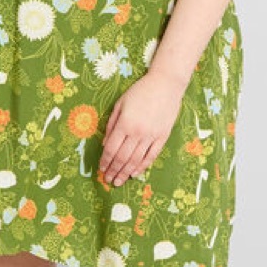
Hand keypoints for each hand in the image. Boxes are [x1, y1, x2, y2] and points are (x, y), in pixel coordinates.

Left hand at [99, 69, 187, 185]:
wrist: (166, 85)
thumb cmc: (140, 91)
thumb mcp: (120, 103)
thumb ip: (111, 124)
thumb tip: (104, 144)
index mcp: (125, 123)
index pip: (111, 148)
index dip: (105, 161)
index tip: (101, 169)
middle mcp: (138, 132)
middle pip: (122, 157)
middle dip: (114, 170)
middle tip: (108, 180)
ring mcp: (151, 136)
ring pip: (136, 160)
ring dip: (126, 172)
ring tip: (119, 181)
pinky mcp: (163, 137)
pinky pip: (151, 156)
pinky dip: (142, 166)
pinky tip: (134, 173)